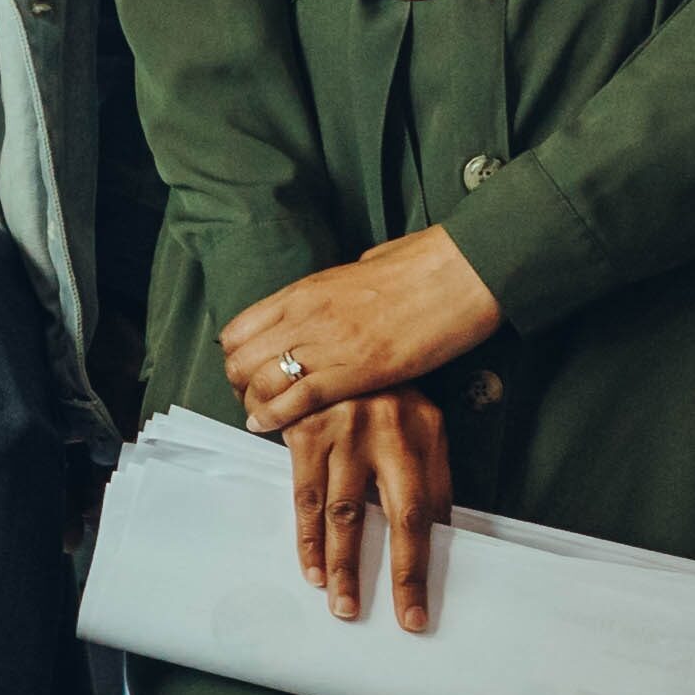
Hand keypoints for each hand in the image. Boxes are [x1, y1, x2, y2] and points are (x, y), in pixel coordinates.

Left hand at [209, 227, 503, 427]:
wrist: (459, 272)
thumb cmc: (419, 266)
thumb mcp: (357, 271)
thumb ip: (333, 291)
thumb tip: (328, 299)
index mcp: (305, 290)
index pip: (239, 330)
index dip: (235, 357)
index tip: (247, 373)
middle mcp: (305, 316)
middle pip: (241, 360)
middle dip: (239, 387)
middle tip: (251, 402)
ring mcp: (328, 343)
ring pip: (261, 382)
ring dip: (254, 405)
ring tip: (260, 418)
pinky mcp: (356, 371)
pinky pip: (297, 400)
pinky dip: (275, 417)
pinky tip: (266, 428)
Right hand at [289, 387, 460, 634]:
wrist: (339, 337)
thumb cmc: (390, 393)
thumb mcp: (425, 424)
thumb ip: (433, 476)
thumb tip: (440, 536)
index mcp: (421, 434)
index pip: (424, 513)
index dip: (417, 567)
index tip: (415, 614)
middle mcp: (383, 434)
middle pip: (385, 518)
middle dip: (383, 574)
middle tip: (381, 618)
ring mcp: (340, 432)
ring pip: (339, 513)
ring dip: (337, 564)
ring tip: (340, 604)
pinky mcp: (303, 432)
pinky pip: (303, 497)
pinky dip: (306, 537)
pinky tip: (310, 567)